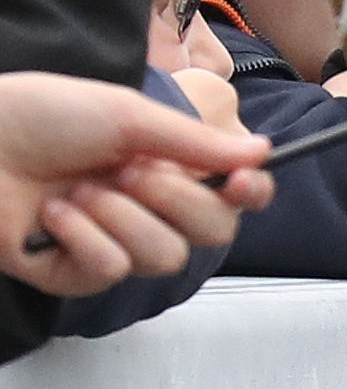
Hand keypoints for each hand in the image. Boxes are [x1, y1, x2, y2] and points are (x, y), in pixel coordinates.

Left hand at [0, 72, 270, 297]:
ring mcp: (113, 242)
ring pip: (163, 256)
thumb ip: (195, 143)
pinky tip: (51, 214)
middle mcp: (148, 207)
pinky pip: (110, 269)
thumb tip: (261, 152)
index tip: (242, 182)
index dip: (251, 193)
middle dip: (175, 200)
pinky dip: (83, 237)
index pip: (235, 196)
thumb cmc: (43, 116)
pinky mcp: (72, 272)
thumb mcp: (127, 117)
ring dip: (122, 219)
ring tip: (78, 191)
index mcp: (169, 166)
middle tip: (129, 171)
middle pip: (212, 232)